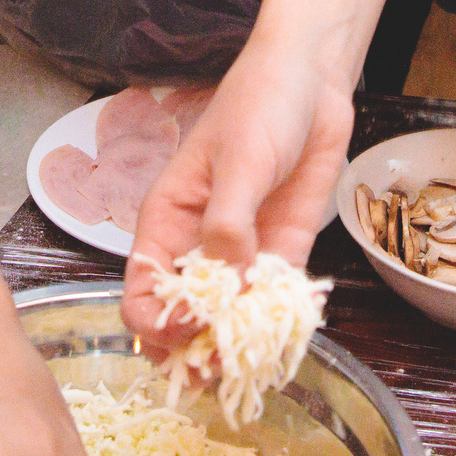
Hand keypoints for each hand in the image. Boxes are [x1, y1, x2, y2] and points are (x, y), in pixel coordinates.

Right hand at [123, 34, 351, 347]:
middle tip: (219, 372)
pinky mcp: (281, 253)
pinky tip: (285, 337)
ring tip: (254, 364)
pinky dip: (276, 326)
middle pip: (181, 318)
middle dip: (194, 351)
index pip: (142, 292)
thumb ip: (228, 223)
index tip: (188, 332)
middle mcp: (197, 247)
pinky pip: (272, 303)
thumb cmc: (260, 105)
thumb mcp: (239, 161)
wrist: (313, 83)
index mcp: (165, 223)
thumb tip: (223, 284)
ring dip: (236, 347)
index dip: (158, 323)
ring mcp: (240, 254)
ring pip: (226, 320)